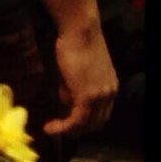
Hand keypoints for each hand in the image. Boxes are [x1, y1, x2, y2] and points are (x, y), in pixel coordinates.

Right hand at [49, 20, 117, 136]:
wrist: (80, 31)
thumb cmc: (76, 44)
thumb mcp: (76, 72)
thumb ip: (74, 89)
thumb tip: (67, 102)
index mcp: (110, 88)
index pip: (101, 114)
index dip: (85, 122)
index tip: (67, 123)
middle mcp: (110, 94)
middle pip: (96, 123)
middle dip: (77, 130)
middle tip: (58, 130)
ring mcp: (100, 96)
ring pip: (86, 124)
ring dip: (68, 130)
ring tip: (50, 129)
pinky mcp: (87, 96)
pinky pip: (77, 120)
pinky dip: (63, 127)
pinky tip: (49, 127)